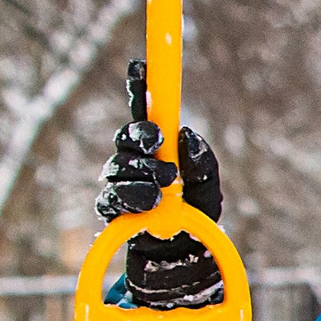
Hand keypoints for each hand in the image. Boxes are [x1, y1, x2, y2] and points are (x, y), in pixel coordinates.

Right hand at [96, 60, 224, 309]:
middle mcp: (133, 160)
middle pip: (127, 138)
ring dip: (142, 171)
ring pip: (118, 166)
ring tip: (164, 183)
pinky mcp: (112, 209)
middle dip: (140, 136)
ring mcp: (119, 183)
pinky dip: (132, 196)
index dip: (141, 88)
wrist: (184, 253)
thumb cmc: (195, 212)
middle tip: (158, 140)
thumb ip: (202, 161)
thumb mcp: (209, 186)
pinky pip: (113, 197)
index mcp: (157, 147)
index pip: (145, 112)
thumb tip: (186, 136)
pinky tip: (149, 201)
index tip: (142, 66)